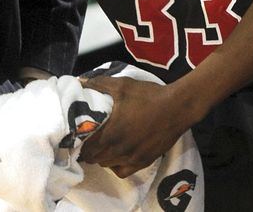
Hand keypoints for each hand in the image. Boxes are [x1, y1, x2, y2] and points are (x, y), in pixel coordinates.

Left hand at [78, 75, 201, 177]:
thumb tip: (80, 81)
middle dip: (87, 149)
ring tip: (99, 145)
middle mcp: (119, 150)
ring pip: (106, 164)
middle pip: (93, 158)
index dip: (77, 142)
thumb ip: (99, 84)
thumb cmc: (147, 96)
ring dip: (100, 157)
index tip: (76, 134)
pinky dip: (115, 165)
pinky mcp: (143, 162)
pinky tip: (116, 154)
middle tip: (86, 139)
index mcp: (110, 133)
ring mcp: (131, 158)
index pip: (85, 147)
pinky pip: (122, 171)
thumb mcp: (122, 85)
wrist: (176, 108)